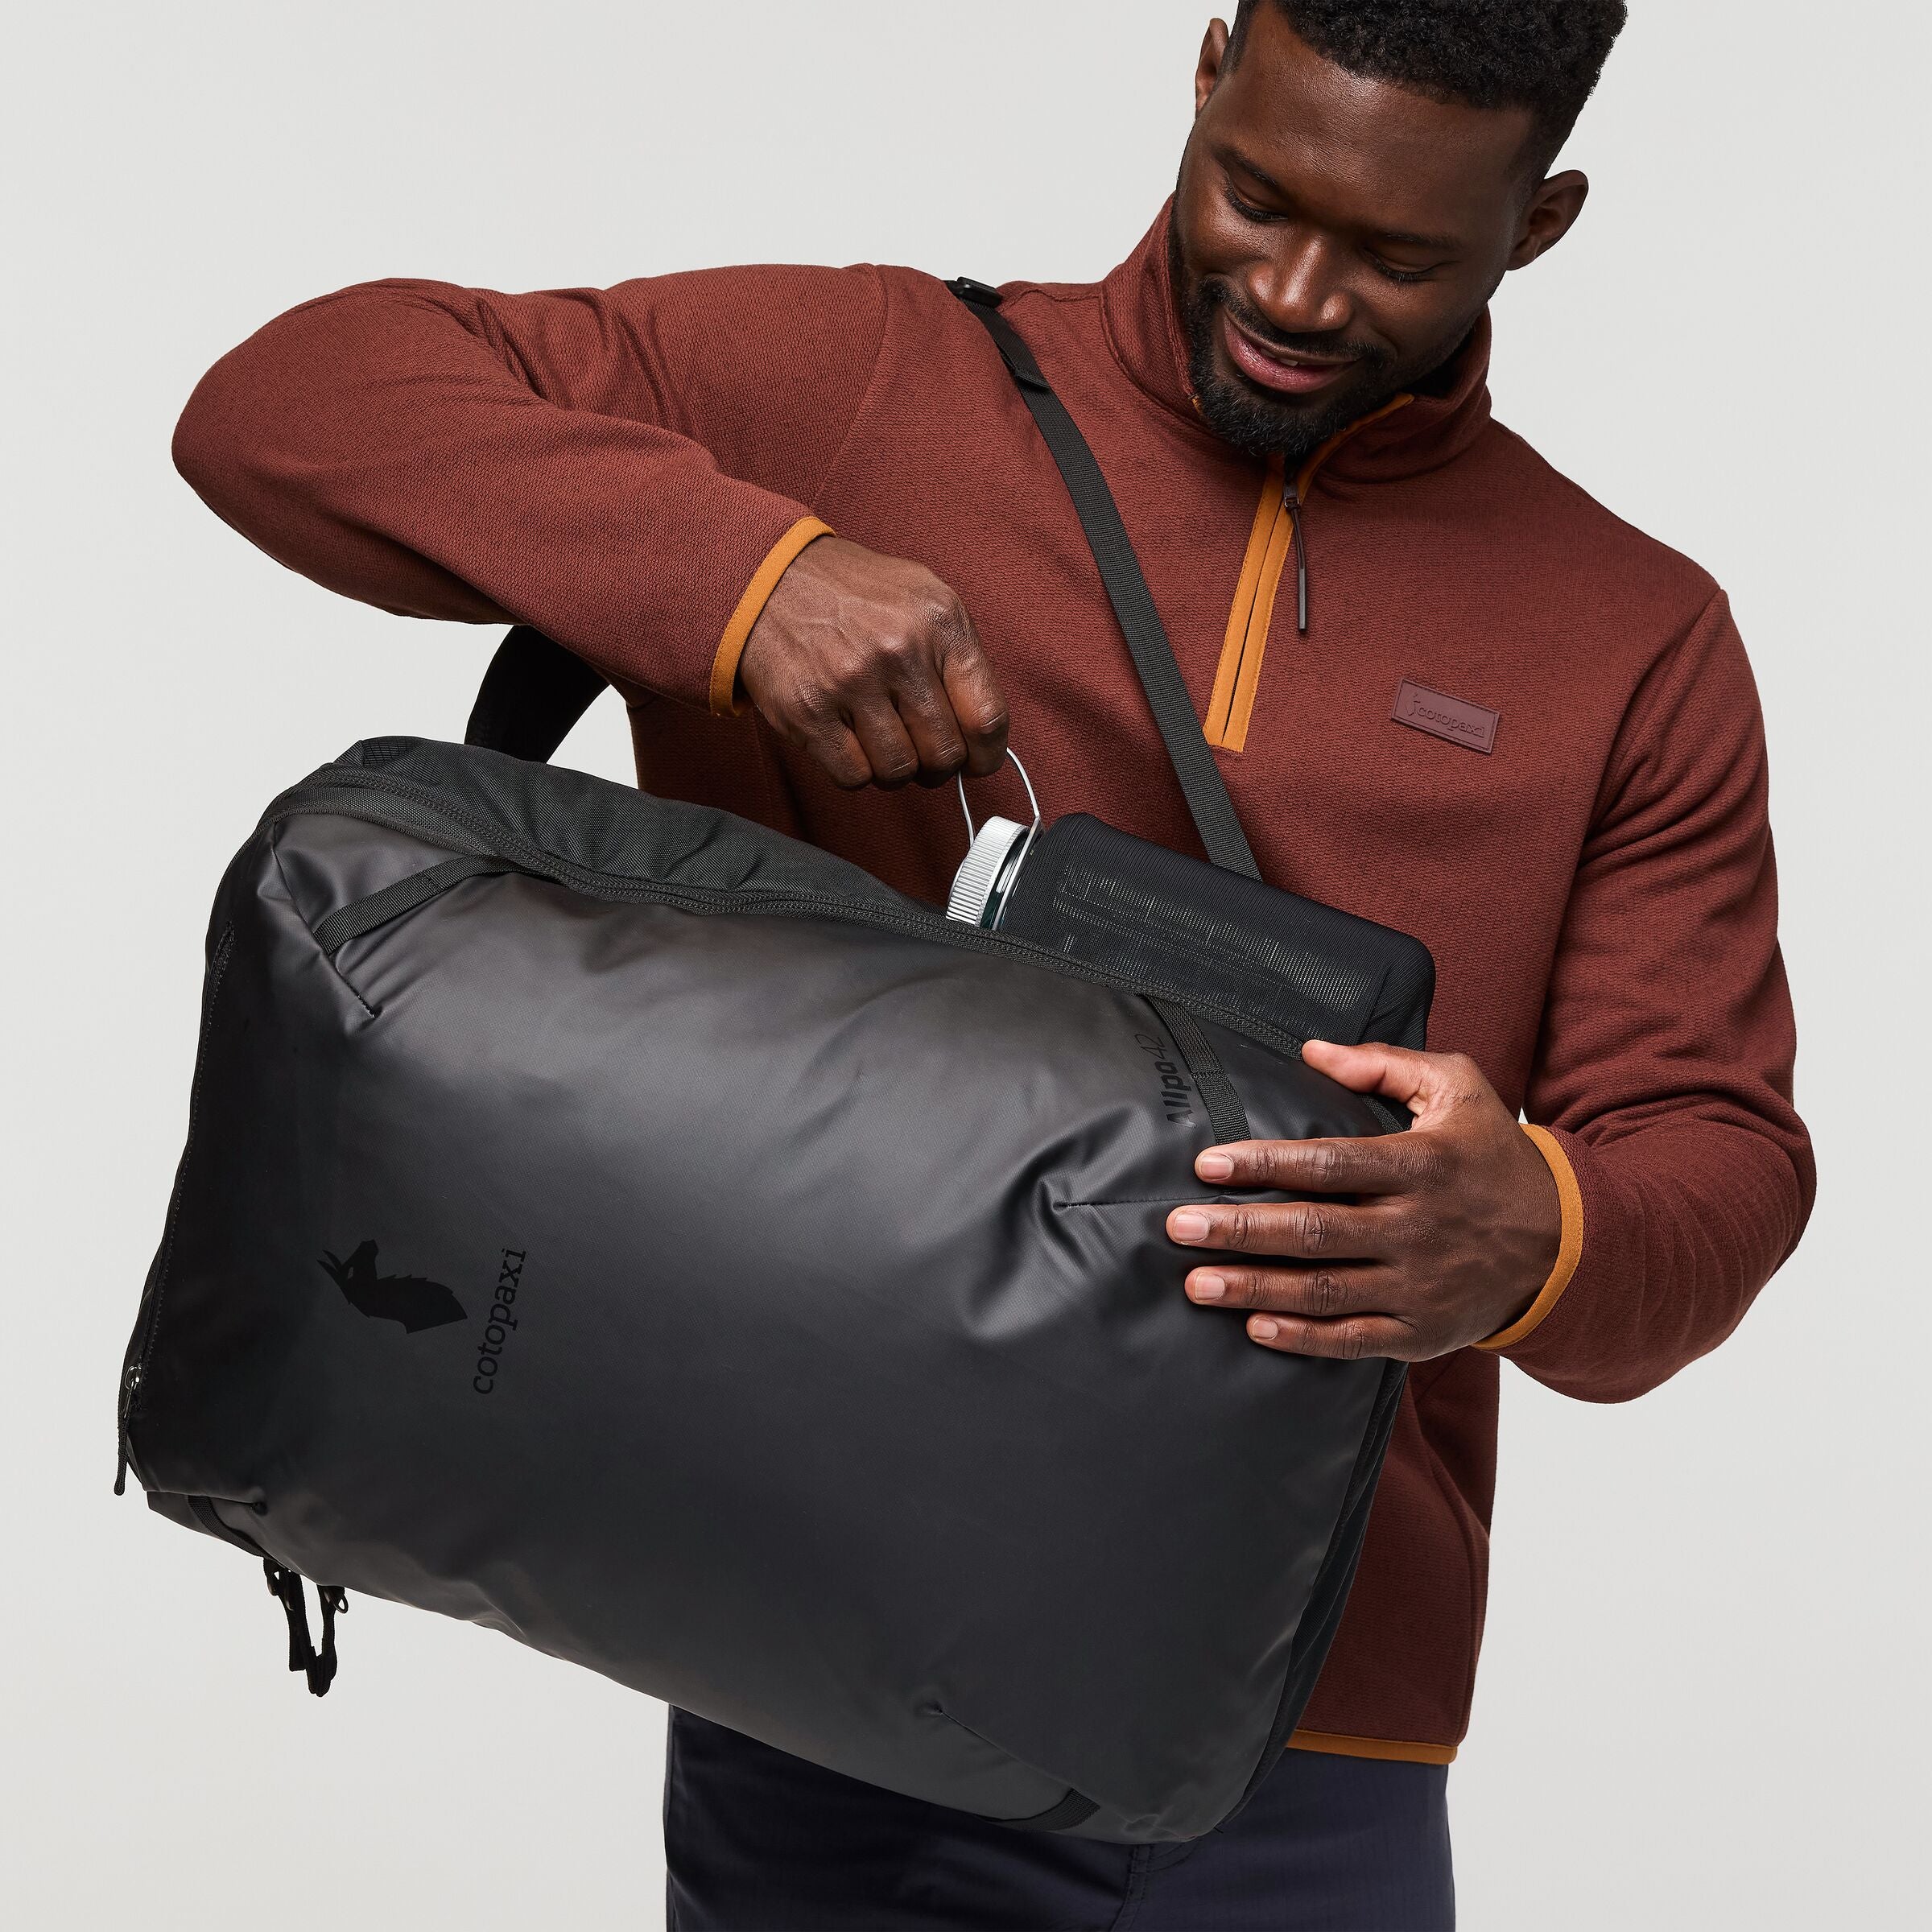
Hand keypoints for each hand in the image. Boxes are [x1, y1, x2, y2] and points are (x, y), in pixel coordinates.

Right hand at [737, 535, 1009, 788]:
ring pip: (899, 772)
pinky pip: (853, 777)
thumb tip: (984, 734)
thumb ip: (960, 659)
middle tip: (922, 752)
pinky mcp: (808, 712)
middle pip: (944, 754)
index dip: (986, 756)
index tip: (977, 763)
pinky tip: (850, 742)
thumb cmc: (855, 597)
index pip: (987, 718)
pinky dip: (856, 771)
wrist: (770, 580)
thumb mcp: (924, 600)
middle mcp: (899, 651)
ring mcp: (851, 682)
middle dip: (937, 766)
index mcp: (939, 623)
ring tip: (882, 741)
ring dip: (895, 769)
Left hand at [1165, 1041, 1560, 1359]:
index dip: (1266, 1164)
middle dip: (1241, 1229)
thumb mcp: (1459, 1089)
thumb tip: (1314, 1050)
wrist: (1567, 1243)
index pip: (1331, 1164)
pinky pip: (1352, 1339)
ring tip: (1197, 1282)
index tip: (1209, 1164)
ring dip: (1255, 1288)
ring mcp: (1418, 1286)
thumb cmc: (1496, 1156)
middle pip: (1315, 1230)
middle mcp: (1417, 1228)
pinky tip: (1255, 1327)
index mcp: (1421, 1165)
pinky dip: (1302, 1338)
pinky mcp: (1420, 1332)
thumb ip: (1386, 1065)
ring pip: (1324, 1290)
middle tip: (1179, 1226)